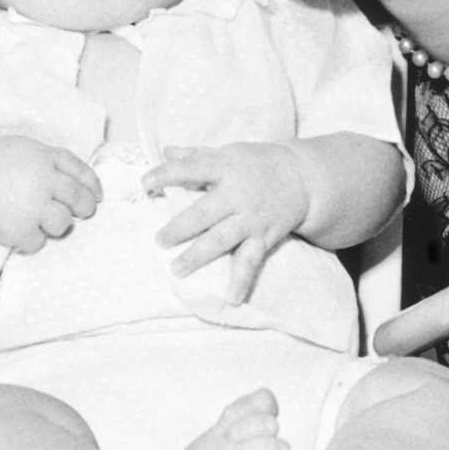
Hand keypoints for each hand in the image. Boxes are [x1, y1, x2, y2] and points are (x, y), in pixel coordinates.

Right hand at [0, 137, 99, 252]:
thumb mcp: (19, 149)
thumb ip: (46, 160)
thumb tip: (74, 179)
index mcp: (43, 157)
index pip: (80, 171)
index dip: (92, 185)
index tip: (96, 196)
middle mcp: (43, 180)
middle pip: (79, 199)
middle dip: (84, 208)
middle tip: (80, 213)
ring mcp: (33, 206)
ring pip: (63, 224)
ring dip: (55, 225)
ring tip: (37, 220)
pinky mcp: (20, 230)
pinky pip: (38, 242)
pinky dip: (30, 239)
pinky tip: (16, 229)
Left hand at [144, 144, 310, 301]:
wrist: (303, 177)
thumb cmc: (258, 163)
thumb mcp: (229, 153)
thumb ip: (196, 155)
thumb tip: (166, 151)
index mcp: (226, 167)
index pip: (192, 168)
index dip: (167, 174)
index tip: (145, 183)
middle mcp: (237, 194)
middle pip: (204, 212)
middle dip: (180, 227)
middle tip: (159, 240)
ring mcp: (251, 218)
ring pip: (222, 239)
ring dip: (199, 256)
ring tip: (177, 269)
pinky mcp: (264, 237)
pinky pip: (251, 261)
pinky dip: (242, 280)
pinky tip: (232, 298)